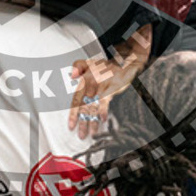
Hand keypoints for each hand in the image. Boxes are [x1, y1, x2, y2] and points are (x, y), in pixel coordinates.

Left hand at [68, 24, 151, 138]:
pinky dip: (103, 111)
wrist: (124, 61)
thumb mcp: (90, 63)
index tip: (71, 126)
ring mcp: (100, 86)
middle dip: (83, 122)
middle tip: (82, 135)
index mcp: (84, 80)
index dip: (73, 114)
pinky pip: (105, 101)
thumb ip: (78, 67)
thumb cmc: (107, 66)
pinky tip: (103, 120)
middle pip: (84, 107)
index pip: (76, 100)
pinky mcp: (111, 88)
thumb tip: (71, 75)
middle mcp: (91, 84)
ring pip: (94, 107)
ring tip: (92, 133)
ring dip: (92, 121)